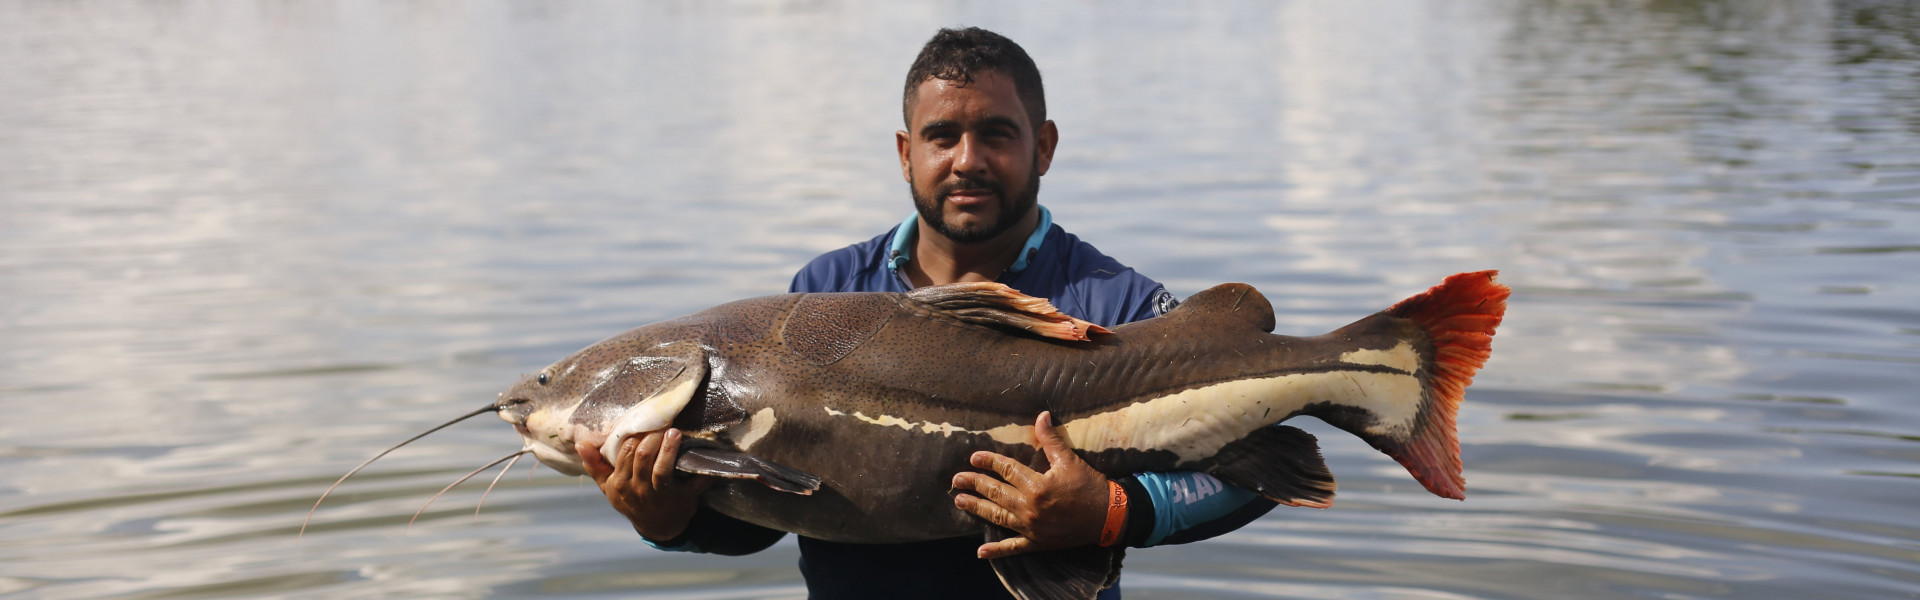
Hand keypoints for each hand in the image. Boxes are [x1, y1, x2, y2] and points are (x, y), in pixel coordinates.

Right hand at [577, 429, 715, 540]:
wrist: (657, 527)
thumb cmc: (631, 499)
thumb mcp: (609, 487)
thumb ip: (595, 465)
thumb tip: (581, 443)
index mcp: (620, 484)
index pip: (624, 453)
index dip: (635, 435)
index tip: (644, 423)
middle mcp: (638, 490)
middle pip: (643, 457)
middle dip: (652, 437)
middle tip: (662, 423)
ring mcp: (660, 497)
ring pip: (662, 468)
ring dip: (669, 448)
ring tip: (675, 432)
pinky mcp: (682, 500)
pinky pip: (692, 483)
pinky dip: (699, 470)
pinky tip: (702, 454)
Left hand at [951, 411, 1110, 558]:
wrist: (1108, 517)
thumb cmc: (1089, 486)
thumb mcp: (1070, 460)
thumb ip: (1051, 440)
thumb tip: (1041, 415)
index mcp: (1037, 485)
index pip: (1007, 470)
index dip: (989, 462)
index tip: (974, 458)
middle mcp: (1029, 508)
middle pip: (996, 493)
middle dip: (974, 485)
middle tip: (956, 480)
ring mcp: (1031, 528)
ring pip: (997, 516)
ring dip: (977, 509)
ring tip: (959, 502)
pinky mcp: (1036, 543)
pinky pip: (1013, 548)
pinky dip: (996, 551)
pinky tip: (980, 552)